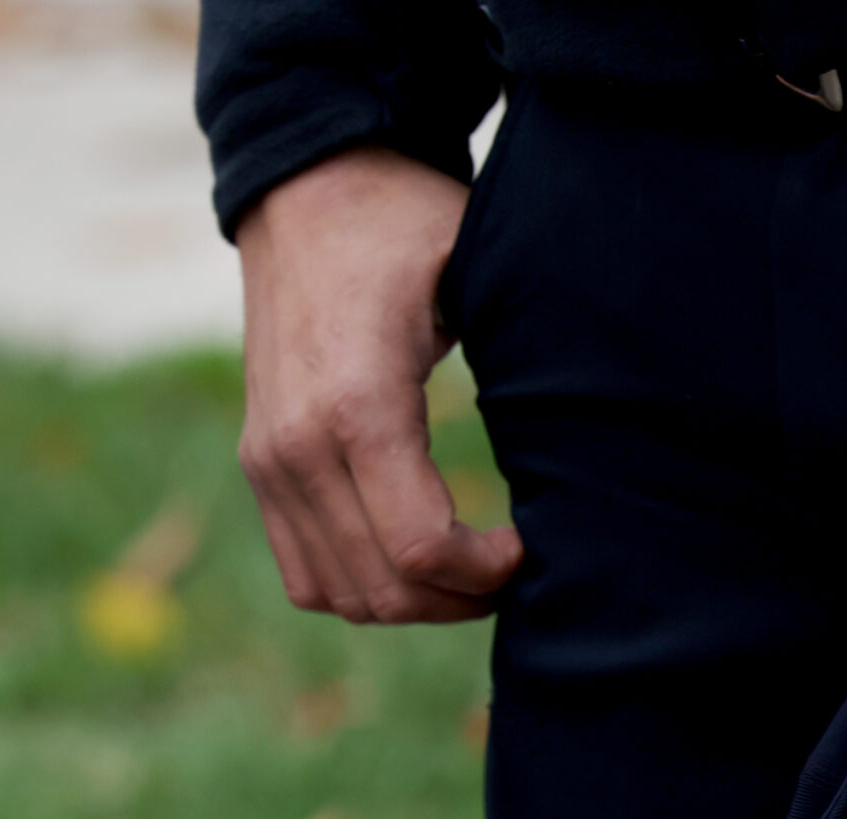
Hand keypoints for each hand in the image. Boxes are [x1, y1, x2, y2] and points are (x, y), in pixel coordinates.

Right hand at [234, 148, 520, 623]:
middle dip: (460, 598)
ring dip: (417, 600)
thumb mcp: (476, 277)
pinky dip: (365, 585)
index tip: (527, 545)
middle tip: (512, 568)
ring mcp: (267, 460)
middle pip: (384, 589)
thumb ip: (518, 367)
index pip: (420, 549)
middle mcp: (294, 446)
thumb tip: (586, 448)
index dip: (486, 573)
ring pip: (341, 596)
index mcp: (355, 406)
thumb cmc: (405, 227)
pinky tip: (419, 555)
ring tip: (473, 568)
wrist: (306, 191)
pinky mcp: (260, 465)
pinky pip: (306, 572)